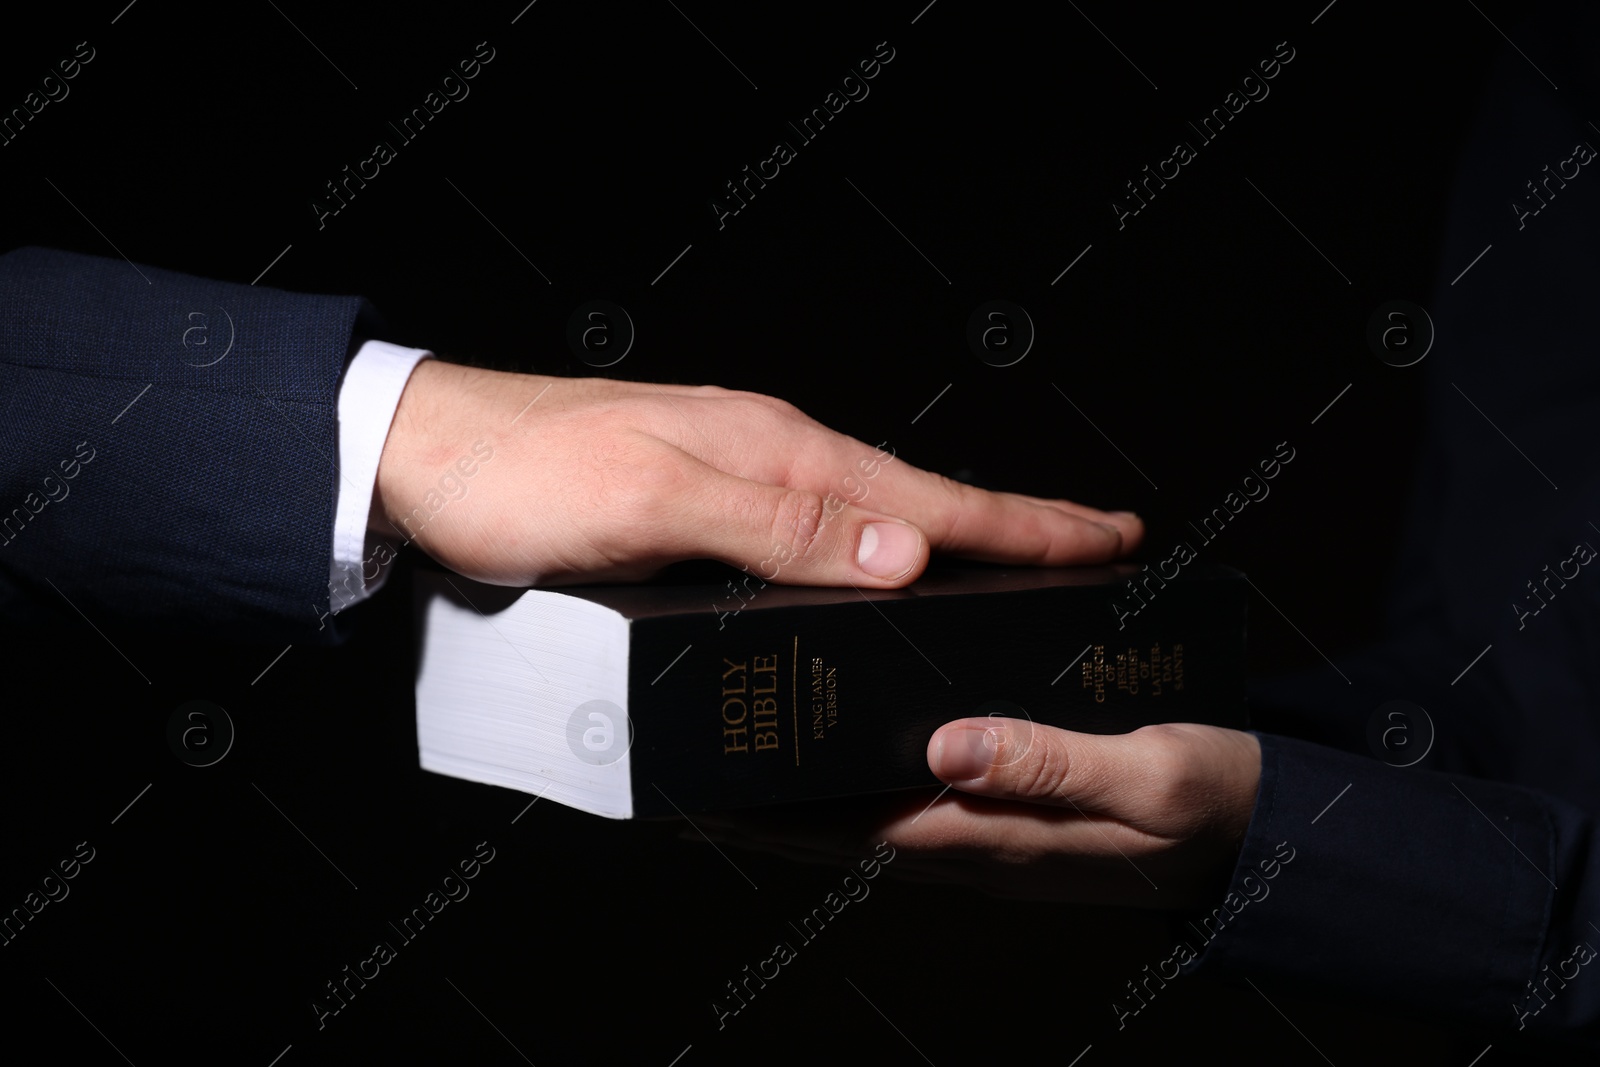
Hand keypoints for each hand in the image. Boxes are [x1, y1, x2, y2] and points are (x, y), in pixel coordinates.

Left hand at [372, 360, 1143, 586]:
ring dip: (947, 534)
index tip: (1108, 535)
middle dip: (1012, 526)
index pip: (927, 497)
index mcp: (775, 451)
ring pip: (868, 510)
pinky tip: (875, 567)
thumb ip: (775, 525)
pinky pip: (814, 524)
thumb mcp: (649, 504)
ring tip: (1009, 558)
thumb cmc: (521, 478)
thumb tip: (903, 549)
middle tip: (1093, 544)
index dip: (1023, 525)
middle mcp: (768, 452)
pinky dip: (871, 543)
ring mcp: (736, 469)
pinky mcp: (700, 495)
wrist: (420, 453)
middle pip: (916, 498)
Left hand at [697, 721, 1260, 909]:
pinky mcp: (991, 799)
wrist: (1253, 831)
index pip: (845, 826)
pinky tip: (828, 737)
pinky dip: (847, 767)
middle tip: (674, 760)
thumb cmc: (1205, 806)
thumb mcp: (1145, 776)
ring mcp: (974, 821)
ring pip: (857, 804)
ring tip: (726, 744)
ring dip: (791, 786)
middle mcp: (962, 834)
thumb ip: (1050, 763)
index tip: (691, 788)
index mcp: (986, 831)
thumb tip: (947, 746)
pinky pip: (897, 786)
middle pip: (831, 821)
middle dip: (752, 801)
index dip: (764, 812)